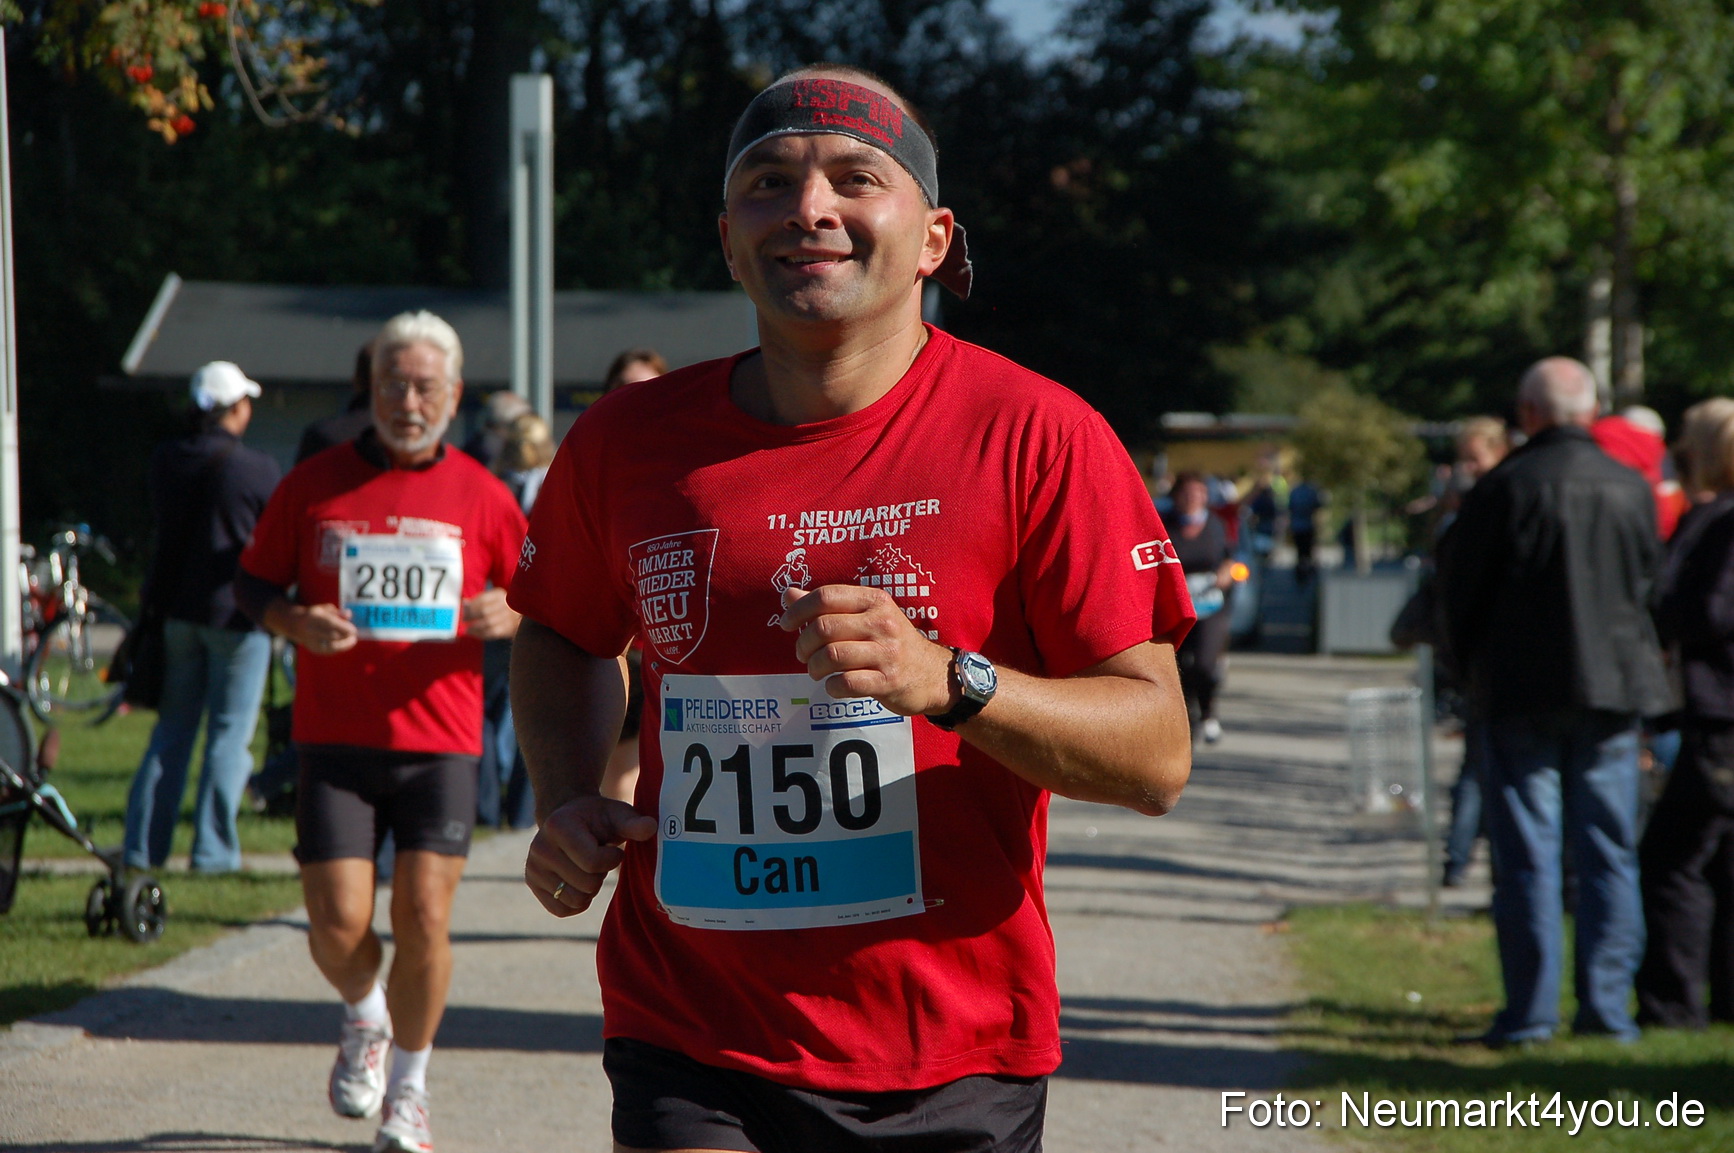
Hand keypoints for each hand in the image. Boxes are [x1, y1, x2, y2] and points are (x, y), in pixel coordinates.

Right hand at [296, 603, 358, 654]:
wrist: (295, 624)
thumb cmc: (315, 615)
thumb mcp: (325, 609)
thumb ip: (337, 612)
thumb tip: (349, 614)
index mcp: (314, 617)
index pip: (330, 624)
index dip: (344, 628)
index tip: (354, 630)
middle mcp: (311, 629)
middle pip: (331, 636)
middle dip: (345, 637)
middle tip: (354, 636)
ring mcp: (310, 640)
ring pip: (329, 646)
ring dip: (343, 645)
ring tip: (352, 641)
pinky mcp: (312, 648)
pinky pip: (327, 651)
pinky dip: (338, 648)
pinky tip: (344, 645)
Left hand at [463, 587, 520, 639]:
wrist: (521, 618)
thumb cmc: (500, 608)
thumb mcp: (491, 600)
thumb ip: (477, 601)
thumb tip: (464, 602)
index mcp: (500, 595)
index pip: (482, 600)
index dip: (470, 607)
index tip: (463, 612)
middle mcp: (506, 604)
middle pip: (484, 611)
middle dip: (471, 616)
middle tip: (464, 620)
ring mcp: (509, 617)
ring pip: (488, 623)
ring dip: (475, 627)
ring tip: (468, 630)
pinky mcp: (510, 629)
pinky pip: (492, 632)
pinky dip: (481, 634)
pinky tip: (475, 634)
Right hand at [525, 795, 656, 916]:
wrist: (568, 820)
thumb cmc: (598, 818)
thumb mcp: (617, 815)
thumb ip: (633, 824)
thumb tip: (651, 827)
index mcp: (558, 826)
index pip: (593, 863)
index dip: (612, 859)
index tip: (612, 848)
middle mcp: (539, 848)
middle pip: (586, 884)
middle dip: (601, 874)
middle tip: (598, 856)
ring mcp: (533, 869)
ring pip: (576, 900)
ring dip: (591, 888)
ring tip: (588, 867)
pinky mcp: (533, 885)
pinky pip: (563, 910)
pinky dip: (578, 901)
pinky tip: (580, 880)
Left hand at [778, 584, 953, 715]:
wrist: (932, 674)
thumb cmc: (889, 642)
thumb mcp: (864, 615)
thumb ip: (827, 605)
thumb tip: (788, 593)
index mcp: (874, 600)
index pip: (826, 596)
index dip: (798, 610)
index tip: (786, 624)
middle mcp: (882, 622)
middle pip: (824, 627)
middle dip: (803, 644)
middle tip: (802, 654)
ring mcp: (887, 652)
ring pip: (832, 655)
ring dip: (814, 667)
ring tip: (816, 671)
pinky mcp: (889, 681)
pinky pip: (847, 683)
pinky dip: (831, 687)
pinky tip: (833, 685)